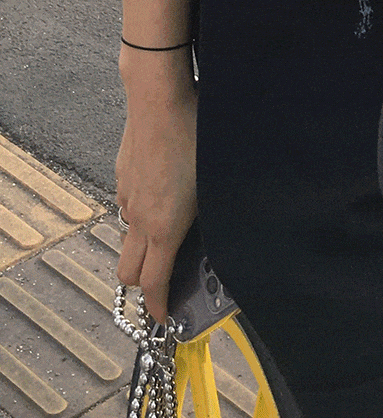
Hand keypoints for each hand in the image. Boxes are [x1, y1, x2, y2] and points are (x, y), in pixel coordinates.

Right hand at [116, 70, 197, 325]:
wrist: (159, 97)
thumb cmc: (196, 135)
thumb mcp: (216, 179)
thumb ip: (215, 214)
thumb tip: (223, 234)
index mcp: (163, 226)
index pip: (153, 283)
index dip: (158, 307)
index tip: (165, 320)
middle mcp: (139, 217)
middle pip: (128, 271)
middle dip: (144, 287)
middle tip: (166, 286)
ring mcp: (127, 196)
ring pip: (129, 237)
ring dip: (143, 249)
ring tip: (170, 239)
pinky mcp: (123, 176)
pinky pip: (129, 208)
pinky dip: (142, 217)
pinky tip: (165, 197)